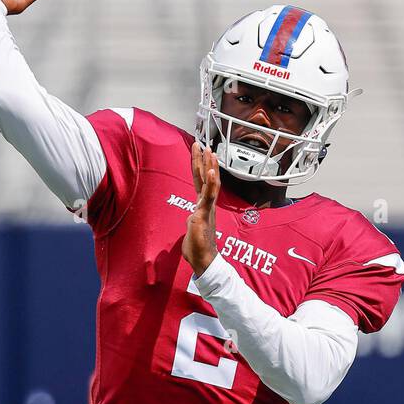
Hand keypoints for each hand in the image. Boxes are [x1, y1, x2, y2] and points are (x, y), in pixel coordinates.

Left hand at [181, 142, 219, 276]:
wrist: (204, 260)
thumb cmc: (197, 247)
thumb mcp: (192, 228)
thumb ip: (192, 219)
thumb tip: (191, 218)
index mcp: (202, 206)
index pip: (200, 182)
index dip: (199, 166)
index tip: (198, 151)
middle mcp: (206, 204)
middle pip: (204, 178)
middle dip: (202, 160)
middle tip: (202, 143)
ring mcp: (206, 209)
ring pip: (209, 183)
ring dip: (209, 166)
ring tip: (209, 151)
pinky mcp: (204, 215)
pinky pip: (209, 197)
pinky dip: (210, 183)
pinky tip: (211, 171)